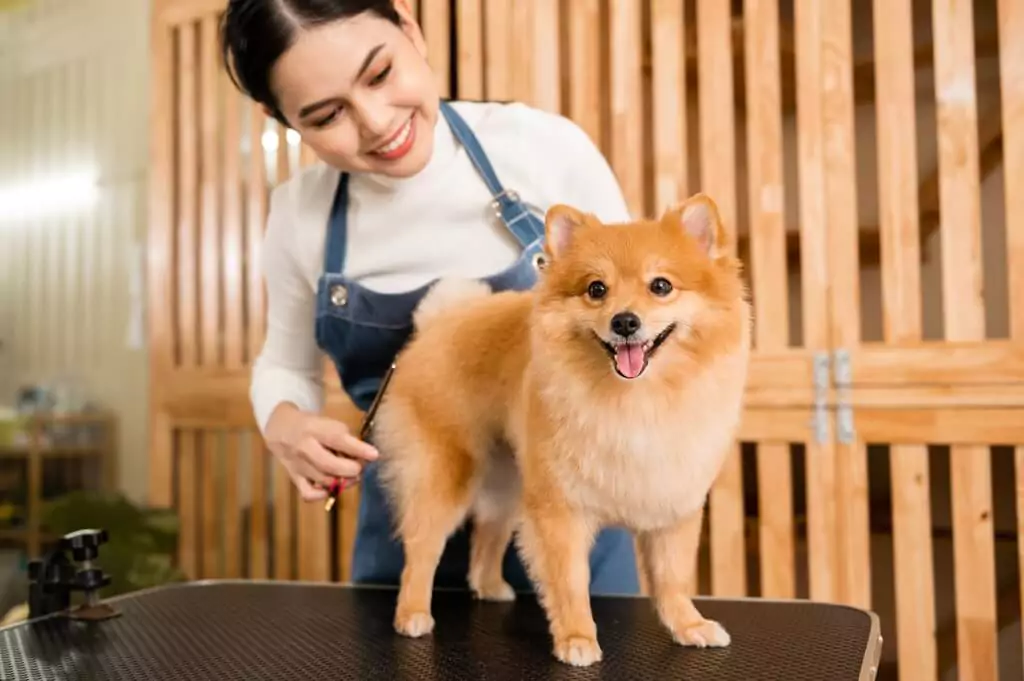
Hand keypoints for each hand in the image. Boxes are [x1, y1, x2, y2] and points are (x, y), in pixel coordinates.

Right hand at [264, 403, 378, 500]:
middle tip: (359, 468)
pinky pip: (308, 494)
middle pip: (329, 465)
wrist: (281, 428)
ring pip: (323, 481)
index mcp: (314, 429)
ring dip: (342, 482)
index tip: (374, 455)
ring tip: (350, 475)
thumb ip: (346, 438)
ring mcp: (298, 465)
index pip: (337, 439)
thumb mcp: (328, 423)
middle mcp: (304, 448)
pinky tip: (331, 486)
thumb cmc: (313, 425)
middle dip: (350, 470)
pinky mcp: (294, 478)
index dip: (358, 449)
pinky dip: (322, 494)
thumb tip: (365, 456)